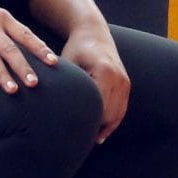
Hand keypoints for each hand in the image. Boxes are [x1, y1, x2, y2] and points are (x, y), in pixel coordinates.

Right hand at [0, 0, 58, 95]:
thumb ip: (10, 30)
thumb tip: (35, 47)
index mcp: (2, 19)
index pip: (25, 35)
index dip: (40, 49)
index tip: (53, 62)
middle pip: (10, 50)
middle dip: (23, 68)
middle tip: (34, 84)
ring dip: (2, 75)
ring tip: (13, 91)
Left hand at [62, 27, 132, 141]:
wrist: (94, 34)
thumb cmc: (75, 48)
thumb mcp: (67, 64)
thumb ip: (65, 86)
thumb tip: (51, 110)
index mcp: (105, 72)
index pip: (97, 106)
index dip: (86, 122)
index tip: (72, 135)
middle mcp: (119, 78)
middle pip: (108, 114)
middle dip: (94, 129)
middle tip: (77, 144)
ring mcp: (125, 82)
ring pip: (116, 115)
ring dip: (104, 129)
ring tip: (88, 142)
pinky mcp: (127, 85)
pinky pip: (121, 110)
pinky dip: (112, 123)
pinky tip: (100, 135)